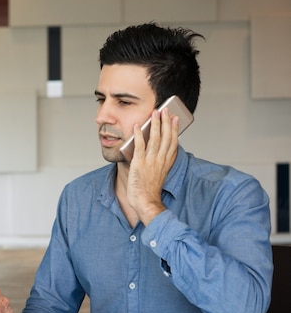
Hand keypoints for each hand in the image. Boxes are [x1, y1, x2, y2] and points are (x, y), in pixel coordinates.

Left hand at [127, 107, 178, 224]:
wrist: (146, 202)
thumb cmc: (150, 191)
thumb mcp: (159, 175)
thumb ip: (159, 163)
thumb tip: (157, 152)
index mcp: (166, 162)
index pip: (173, 142)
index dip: (174, 129)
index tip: (175, 118)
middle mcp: (160, 160)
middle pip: (166, 137)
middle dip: (166, 122)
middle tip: (166, 110)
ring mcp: (150, 161)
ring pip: (155, 138)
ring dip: (155, 124)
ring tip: (155, 113)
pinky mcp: (139, 163)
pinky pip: (139, 146)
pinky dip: (138, 135)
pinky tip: (137, 126)